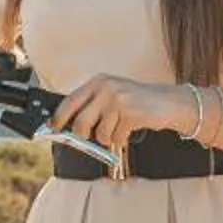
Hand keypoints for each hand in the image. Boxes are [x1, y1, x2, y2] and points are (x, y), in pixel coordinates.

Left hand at [52, 75, 188, 150]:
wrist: (169, 102)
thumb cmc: (137, 102)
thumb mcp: (112, 95)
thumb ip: (91, 105)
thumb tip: (67, 124)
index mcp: (98, 82)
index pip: (70, 101)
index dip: (59, 118)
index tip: (52, 128)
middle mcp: (106, 88)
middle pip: (81, 122)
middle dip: (84, 136)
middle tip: (92, 137)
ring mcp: (119, 100)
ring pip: (100, 134)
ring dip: (109, 138)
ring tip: (119, 128)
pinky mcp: (131, 113)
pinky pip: (116, 138)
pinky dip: (122, 140)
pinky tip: (129, 130)